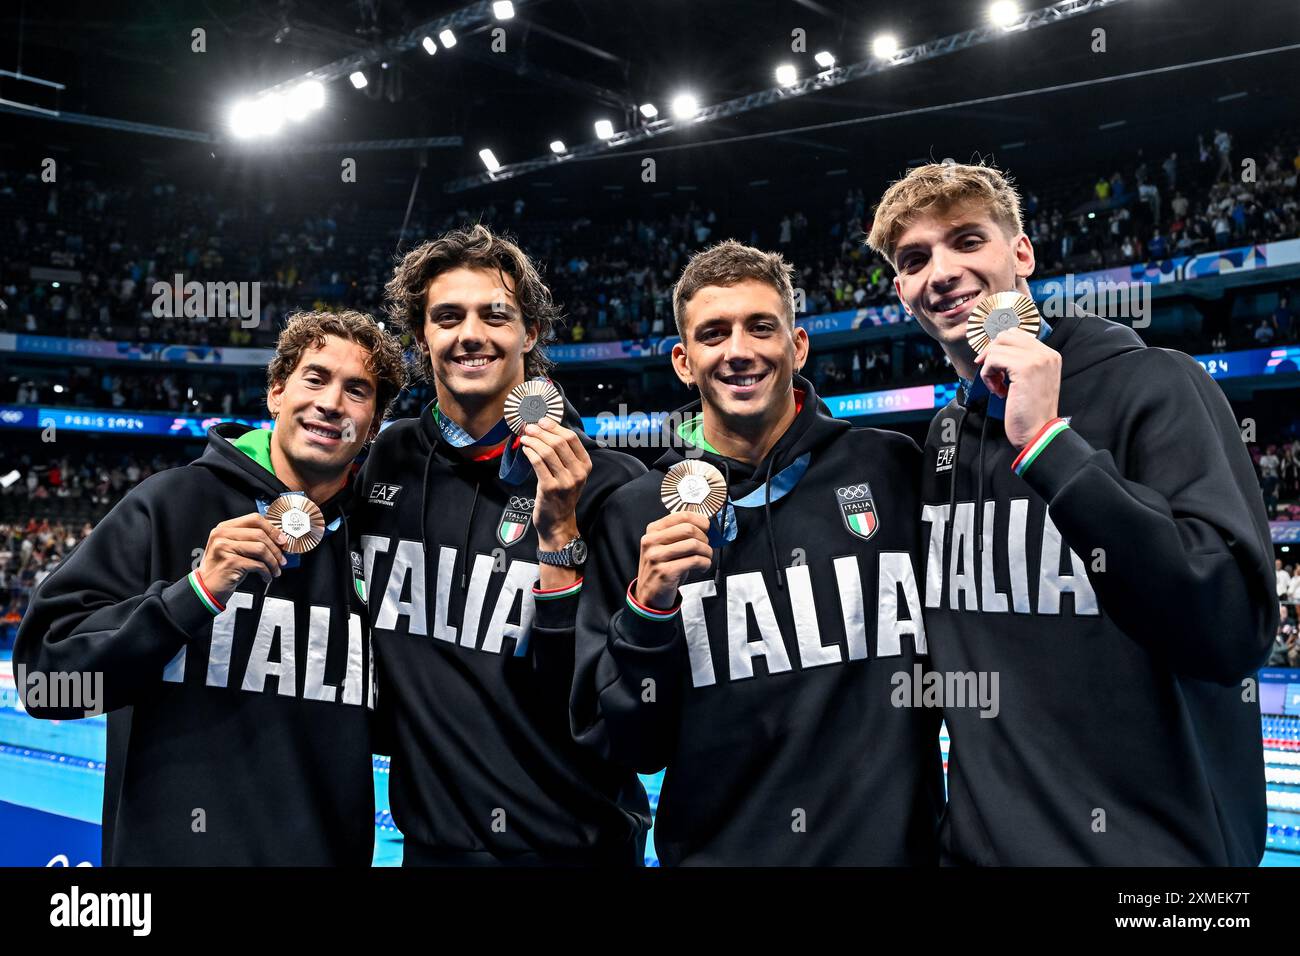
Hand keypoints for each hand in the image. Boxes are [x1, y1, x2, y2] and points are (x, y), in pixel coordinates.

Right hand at [196, 514, 288, 605]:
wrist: (207, 587)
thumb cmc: (223, 568)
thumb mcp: (233, 548)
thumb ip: (250, 540)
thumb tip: (277, 539)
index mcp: (224, 528)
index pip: (254, 519)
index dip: (272, 529)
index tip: (282, 540)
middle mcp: (222, 535)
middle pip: (260, 534)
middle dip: (276, 548)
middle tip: (282, 559)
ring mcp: (225, 548)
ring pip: (261, 549)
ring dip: (273, 561)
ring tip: (276, 569)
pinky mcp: (230, 562)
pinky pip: (257, 564)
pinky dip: (266, 572)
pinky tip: (267, 576)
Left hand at [521, 418, 591, 549]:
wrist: (558, 522)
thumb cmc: (562, 496)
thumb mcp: (572, 474)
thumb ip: (566, 455)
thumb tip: (548, 430)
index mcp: (585, 465)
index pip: (572, 438)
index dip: (555, 426)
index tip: (542, 421)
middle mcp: (578, 472)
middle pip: (559, 442)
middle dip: (541, 431)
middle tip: (529, 427)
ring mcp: (565, 481)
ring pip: (547, 451)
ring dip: (533, 440)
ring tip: (524, 437)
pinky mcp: (550, 488)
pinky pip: (538, 463)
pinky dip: (529, 452)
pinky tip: (525, 449)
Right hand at [634, 512, 713, 609]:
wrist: (650, 594)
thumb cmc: (662, 568)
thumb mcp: (665, 546)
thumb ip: (680, 533)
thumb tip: (705, 525)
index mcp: (653, 530)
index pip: (681, 516)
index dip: (700, 520)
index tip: (707, 528)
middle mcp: (652, 541)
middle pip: (689, 529)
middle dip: (704, 538)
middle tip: (706, 546)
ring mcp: (656, 556)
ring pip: (693, 545)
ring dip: (707, 552)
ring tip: (706, 558)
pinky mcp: (665, 571)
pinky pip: (694, 561)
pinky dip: (704, 563)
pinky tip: (702, 566)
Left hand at [973, 327, 1061, 448]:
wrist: (1038, 432)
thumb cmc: (1031, 413)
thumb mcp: (1031, 381)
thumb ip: (1021, 363)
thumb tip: (996, 350)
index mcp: (1050, 355)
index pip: (1017, 335)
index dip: (999, 349)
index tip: (994, 367)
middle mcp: (1046, 354)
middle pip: (1006, 336)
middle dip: (992, 354)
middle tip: (992, 374)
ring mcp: (1036, 359)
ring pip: (997, 347)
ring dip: (989, 368)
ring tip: (997, 386)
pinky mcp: (1024, 368)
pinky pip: (992, 360)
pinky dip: (988, 376)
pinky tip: (998, 391)